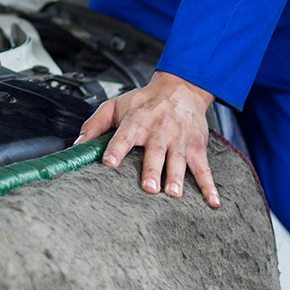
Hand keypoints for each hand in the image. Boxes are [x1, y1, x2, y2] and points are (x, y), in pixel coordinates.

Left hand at [76, 70, 220, 207]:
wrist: (180, 88)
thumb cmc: (145, 101)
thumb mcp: (115, 105)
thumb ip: (94, 124)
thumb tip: (77, 144)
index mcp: (136, 120)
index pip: (124, 135)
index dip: (116, 148)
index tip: (109, 162)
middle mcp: (159, 129)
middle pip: (155, 151)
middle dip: (152, 169)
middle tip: (149, 187)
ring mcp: (179, 139)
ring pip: (178, 160)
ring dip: (177, 177)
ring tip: (174, 193)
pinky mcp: (196, 147)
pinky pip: (203, 168)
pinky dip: (209, 185)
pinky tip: (212, 201)